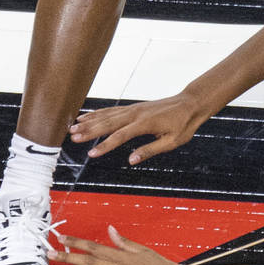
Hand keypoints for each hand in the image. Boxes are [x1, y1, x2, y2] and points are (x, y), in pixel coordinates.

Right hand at [70, 91, 207, 163]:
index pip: (121, 136)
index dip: (105, 146)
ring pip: (108, 115)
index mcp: (145, 123)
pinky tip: (87, 117)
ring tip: (73, 128)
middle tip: (72, 138)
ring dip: (90, 121)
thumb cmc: (183, 124)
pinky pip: (113, 110)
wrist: (190, 103)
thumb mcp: (172, 142)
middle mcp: (136, 114)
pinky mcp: (134, 108)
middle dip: (90, 131)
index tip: (91, 154)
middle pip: (109, 123)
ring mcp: (134, 109)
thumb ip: (150, 150)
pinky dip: (98, 113)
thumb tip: (131, 161)